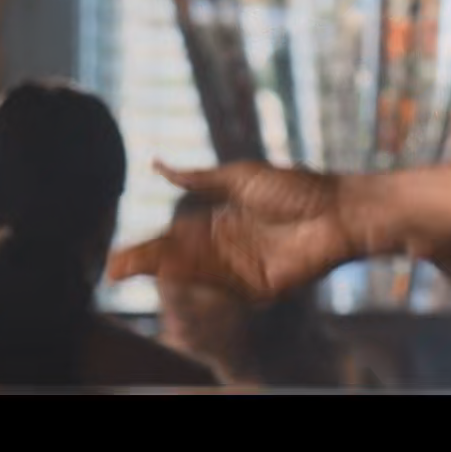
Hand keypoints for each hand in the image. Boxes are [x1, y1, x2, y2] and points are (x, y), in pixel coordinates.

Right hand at [106, 160, 361, 300]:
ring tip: (129, 266)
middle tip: (112, 267)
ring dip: (162, 270)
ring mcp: (243, 270)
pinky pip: (222, 282)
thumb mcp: (238, 176)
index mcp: (222, 224)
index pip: (176, 240)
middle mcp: (228, 250)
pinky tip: (169, 266)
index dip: (148, 246)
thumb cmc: (297, 187)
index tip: (117, 254)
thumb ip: (198, 177)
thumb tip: (157, 165)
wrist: (338, 207)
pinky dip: (195, 274)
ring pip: (195, 271)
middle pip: (180, 259)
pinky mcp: (260, 286)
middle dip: (146, 262)